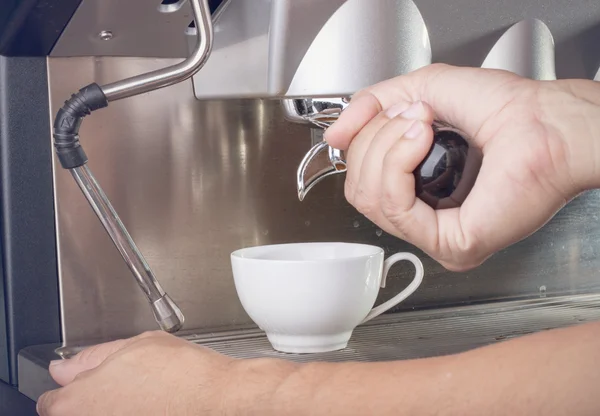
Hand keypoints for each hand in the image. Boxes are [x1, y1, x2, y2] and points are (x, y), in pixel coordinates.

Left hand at [36, 331, 295, 415]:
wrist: (221, 403)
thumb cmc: (186, 376)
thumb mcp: (138, 345)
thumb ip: (93, 357)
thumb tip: (66, 367)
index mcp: (77, 402)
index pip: (51, 401)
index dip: (74, 387)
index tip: (91, 384)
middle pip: (75, 412)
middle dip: (94, 400)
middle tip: (126, 388)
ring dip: (114, 409)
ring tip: (146, 400)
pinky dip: (135, 414)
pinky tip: (157, 408)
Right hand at [325, 63, 599, 269]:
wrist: (544, 120)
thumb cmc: (506, 110)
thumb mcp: (420, 93)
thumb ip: (371, 108)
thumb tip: (334, 136)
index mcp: (419, 192)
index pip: (361, 181)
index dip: (365, 140)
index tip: (396, 112)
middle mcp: (426, 219)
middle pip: (358, 191)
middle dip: (375, 142)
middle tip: (414, 117)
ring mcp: (436, 236)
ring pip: (370, 200)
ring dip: (387, 149)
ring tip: (422, 126)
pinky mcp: (449, 244)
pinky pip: (394, 208)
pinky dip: (399, 164)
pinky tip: (422, 142)